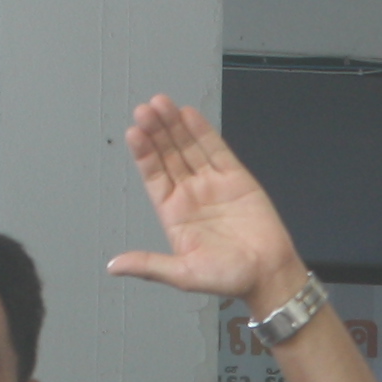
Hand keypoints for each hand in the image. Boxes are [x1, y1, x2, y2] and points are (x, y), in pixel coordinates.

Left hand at [106, 95, 309, 320]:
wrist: (269, 275)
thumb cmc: (228, 278)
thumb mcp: (184, 274)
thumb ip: (149, 265)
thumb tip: (113, 266)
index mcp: (174, 214)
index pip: (154, 177)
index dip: (144, 155)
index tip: (134, 133)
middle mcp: (190, 194)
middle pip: (169, 156)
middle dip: (157, 133)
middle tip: (145, 109)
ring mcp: (213, 183)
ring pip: (189, 148)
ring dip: (175, 126)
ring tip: (161, 103)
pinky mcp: (236, 177)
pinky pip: (216, 150)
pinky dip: (203, 132)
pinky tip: (189, 115)